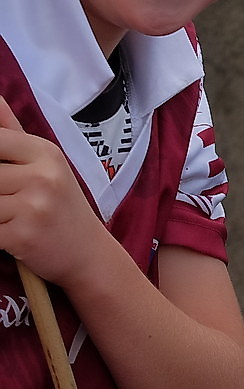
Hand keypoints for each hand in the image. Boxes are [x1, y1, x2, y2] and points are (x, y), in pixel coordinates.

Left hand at [0, 98, 108, 285]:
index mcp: (44, 152)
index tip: (5, 178)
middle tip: (10, 198)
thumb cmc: (61, 208)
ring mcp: (34, 206)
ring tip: (11, 217)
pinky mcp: (23, 236)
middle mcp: (42, 176)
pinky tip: (10, 233)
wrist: (91, 256)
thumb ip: (12, 132)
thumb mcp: (46, 164)